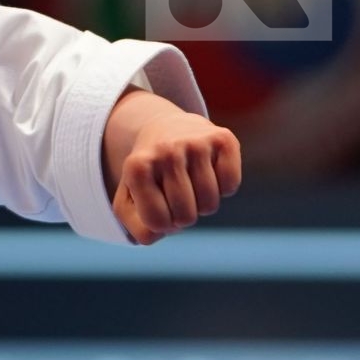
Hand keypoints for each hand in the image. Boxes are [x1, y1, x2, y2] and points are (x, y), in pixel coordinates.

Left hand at [102, 91, 241, 245]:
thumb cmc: (148, 175)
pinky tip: (210, 170)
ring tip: (191, 181)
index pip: (158, 224)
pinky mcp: (222, 138)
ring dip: (203, 203)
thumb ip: (139, 230)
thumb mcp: (129, 201)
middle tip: (176, 192)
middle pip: (186, 218)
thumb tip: (163, 231)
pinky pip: (230, 185)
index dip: (163, 223)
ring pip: (210, 205)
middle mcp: (166, 151)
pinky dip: (224, 187)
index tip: (159, 204)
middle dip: (183, 215)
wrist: (165, 128)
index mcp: (137, 167)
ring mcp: (195, 142)